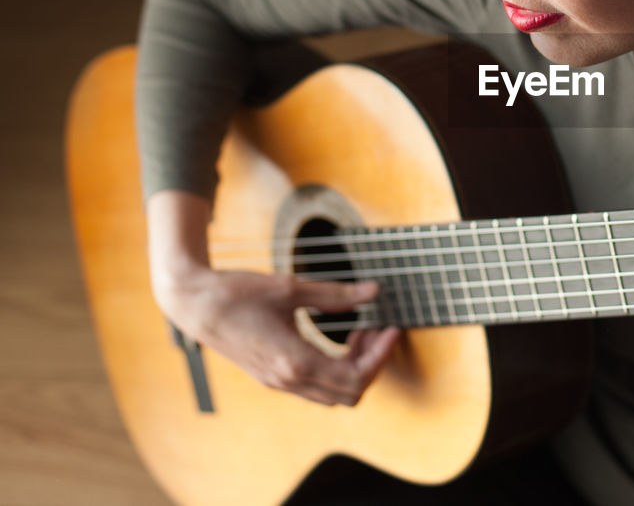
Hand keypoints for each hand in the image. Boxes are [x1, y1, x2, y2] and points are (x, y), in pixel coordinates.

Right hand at [158, 267, 400, 406]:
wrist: (193, 304)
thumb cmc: (237, 294)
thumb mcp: (290, 288)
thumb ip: (334, 294)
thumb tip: (373, 292)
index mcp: (294, 362)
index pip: (355, 378)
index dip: (380, 356)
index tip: (390, 329)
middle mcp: (287, 380)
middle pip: (349, 394)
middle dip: (372, 364)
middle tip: (380, 330)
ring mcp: (277, 382)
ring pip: (332, 394)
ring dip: (355, 368)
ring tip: (362, 330)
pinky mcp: (271, 376)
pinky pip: (315, 386)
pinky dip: (336, 367)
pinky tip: (338, 337)